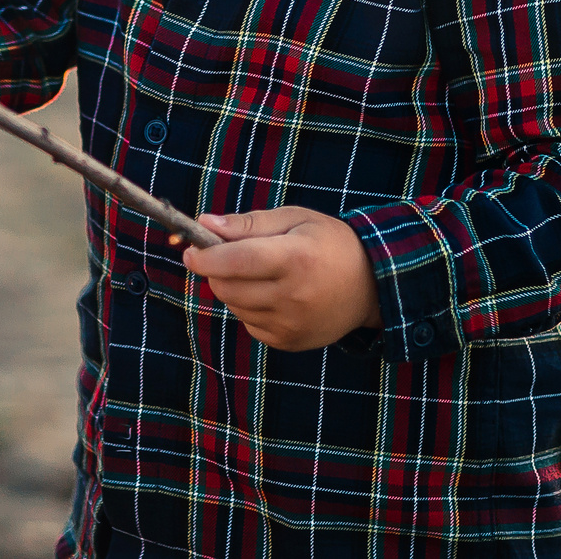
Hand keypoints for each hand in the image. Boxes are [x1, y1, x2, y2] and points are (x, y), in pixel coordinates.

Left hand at [181, 207, 383, 350]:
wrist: (371, 285)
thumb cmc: (330, 243)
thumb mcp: (295, 219)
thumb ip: (249, 223)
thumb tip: (205, 224)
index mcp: (295, 258)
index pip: (235, 260)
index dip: (205, 257)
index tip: (189, 250)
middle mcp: (292, 296)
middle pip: (227, 287)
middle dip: (216, 270)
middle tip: (225, 255)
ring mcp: (290, 324)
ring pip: (234, 306)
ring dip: (233, 288)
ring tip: (260, 273)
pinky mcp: (288, 342)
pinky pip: (249, 323)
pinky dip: (249, 307)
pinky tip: (273, 294)